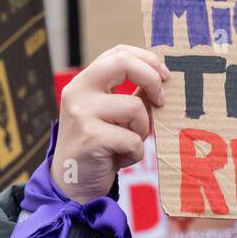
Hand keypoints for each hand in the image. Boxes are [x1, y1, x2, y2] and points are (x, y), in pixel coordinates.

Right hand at [52, 45, 168, 203]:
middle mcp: (78, 91)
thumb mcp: (111, 115)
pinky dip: (134, 152)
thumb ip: (130, 95)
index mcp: (84, 82)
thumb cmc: (98, 148)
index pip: (118, 53)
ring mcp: (82, 113)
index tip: (165, 76)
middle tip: (162, 100)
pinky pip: (133, 139)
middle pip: (123, 63)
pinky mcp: (91, 137)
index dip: (147, 59)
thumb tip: (162, 78)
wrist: (72, 184)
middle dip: (152, 79)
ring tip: (128, 143)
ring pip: (135, 108)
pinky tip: (119, 159)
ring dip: (142, 130)